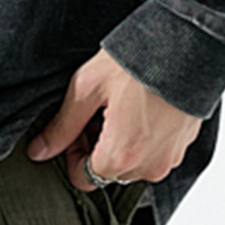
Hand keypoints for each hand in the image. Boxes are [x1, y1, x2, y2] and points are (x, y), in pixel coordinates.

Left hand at [28, 49, 201, 192]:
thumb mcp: (87, 88)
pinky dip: (144, 137)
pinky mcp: (184, 146)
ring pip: (132, 163)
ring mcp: (170, 158)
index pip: (82, 178)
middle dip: (97, 145)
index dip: (73, 151)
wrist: (185, 46)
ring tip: (122, 103)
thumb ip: (62, 126)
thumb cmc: (136, 62)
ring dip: (121, 141)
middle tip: (98, 107)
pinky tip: (141, 105)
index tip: (78, 123)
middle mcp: (148, 167)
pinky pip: (155, 153)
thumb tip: (39, 151)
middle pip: (108, 171)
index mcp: (120, 157)